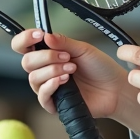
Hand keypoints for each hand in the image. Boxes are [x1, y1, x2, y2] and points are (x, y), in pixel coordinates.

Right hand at [12, 29, 139, 130]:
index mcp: (49, 54)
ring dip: (52, 70)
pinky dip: (51, 86)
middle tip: (66, 57)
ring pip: (33, 78)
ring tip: (71, 69)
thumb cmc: (101, 68)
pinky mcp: (54, 104)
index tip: (38, 34)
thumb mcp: (83, 49)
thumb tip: (45, 35)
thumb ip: (64, 42)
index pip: (24, 46)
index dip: (25, 39)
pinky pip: (42, 96)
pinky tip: (64, 81)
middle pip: (26, 62)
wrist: (115, 88)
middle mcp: (45, 70)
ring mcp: (49, 87)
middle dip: (45, 57)